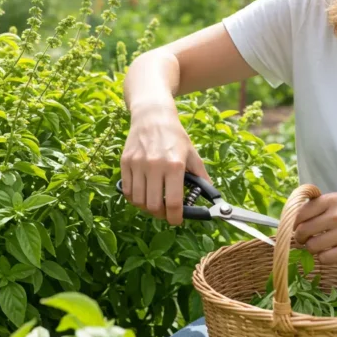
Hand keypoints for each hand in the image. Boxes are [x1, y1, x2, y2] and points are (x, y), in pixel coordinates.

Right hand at [120, 102, 210, 225]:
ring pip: (138, 201)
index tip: (177, 220)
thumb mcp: (192, 153)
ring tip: (154, 203)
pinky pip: (127, 190)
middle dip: (160, 214)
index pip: (173, 202)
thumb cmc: (175, 136)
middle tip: (165, 212)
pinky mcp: (125, 162)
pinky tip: (142, 194)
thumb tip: (211, 196)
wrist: (153, 116)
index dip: (175, 217)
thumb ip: (201, 176)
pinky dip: (134, 198)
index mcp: (174, 165)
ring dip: (146, 207)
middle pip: (153, 205)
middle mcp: (155, 166)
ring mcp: (138, 164)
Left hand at [292, 192, 336, 264]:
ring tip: (321, 246)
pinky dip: (324, 258)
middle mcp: (336, 215)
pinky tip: (331, 253)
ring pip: (311, 246)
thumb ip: (321, 206)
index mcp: (332, 200)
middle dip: (301, 237)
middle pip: (302, 231)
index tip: (297, 227)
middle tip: (305, 239)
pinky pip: (324, 259)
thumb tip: (295, 218)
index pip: (300, 213)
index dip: (295, 223)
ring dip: (313, 249)